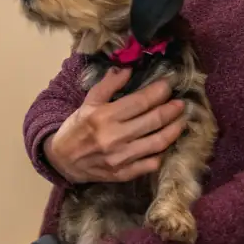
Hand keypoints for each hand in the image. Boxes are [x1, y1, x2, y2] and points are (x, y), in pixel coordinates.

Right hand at [44, 68, 186, 184]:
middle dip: (172, 109)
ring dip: (174, 130)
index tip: (169, 85)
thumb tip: (128, 69)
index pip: (140, 102)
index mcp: (104, 116)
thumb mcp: (88, 103)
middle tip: (181, 103)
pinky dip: (163, 152)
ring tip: (181, 120)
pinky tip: (167, 143)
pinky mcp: (124, 174)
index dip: (158, 92)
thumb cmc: (76, 128)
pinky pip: (151, 164)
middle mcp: (114, 137)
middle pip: (154, 121)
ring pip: (158, 142)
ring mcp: (121, 158)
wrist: (62, 161)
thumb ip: (108, 85)